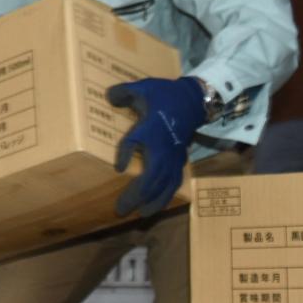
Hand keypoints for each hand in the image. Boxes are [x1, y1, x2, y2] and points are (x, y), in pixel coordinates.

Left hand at [107, 77, 206, 217]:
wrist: (193, 100)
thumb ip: (124, 92)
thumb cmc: (165, 95)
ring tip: (141, 215)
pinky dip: (166, 196)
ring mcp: (173, 156)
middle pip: (151, 177)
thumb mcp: (143, 87)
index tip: (118, 168)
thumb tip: (108, 97)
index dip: (126, 155)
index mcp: (151, 129)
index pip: (136, 143)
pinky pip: (174, 183)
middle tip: (121, 210)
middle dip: (137, 195)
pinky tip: (157, 205)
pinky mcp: (180, 160)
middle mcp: (163, 147)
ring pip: (165, 185)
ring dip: (153, 201)